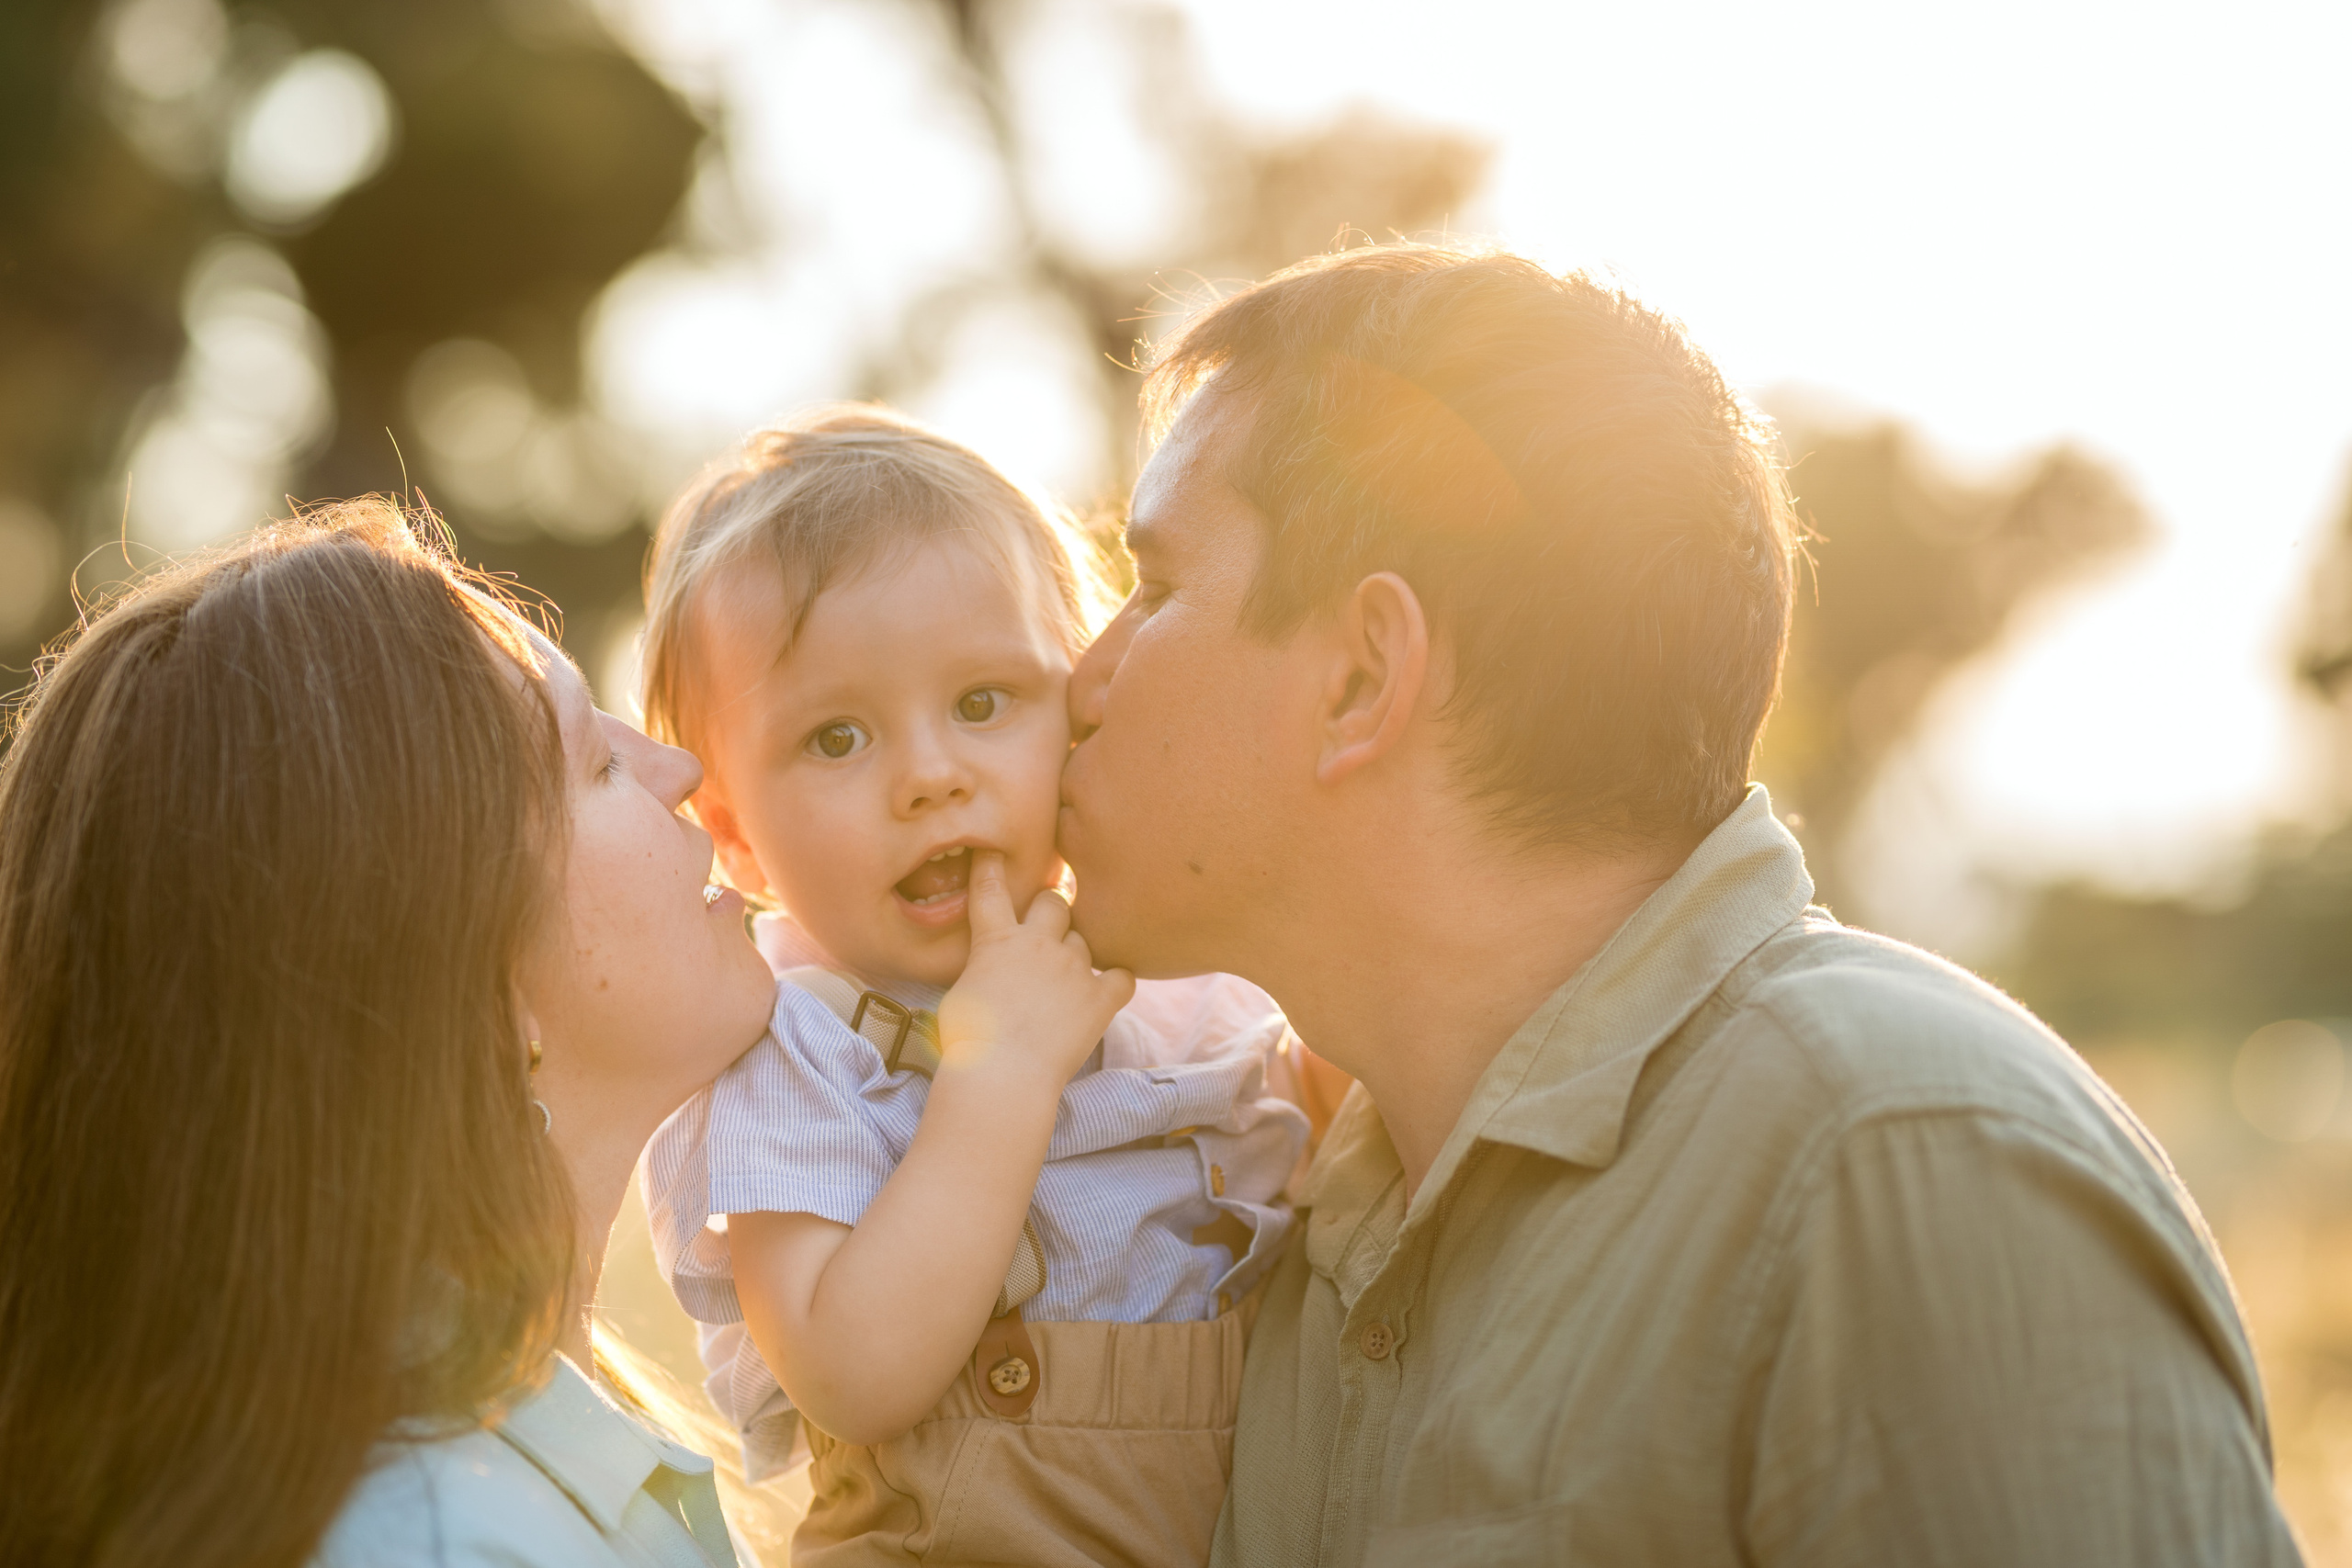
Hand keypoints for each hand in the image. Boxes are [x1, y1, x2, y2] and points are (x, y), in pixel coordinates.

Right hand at [938, 851, 1133, 1085]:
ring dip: (1076, 955)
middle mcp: (1038, 944)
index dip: (991, 866)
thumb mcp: (961, 993)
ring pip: (1083, 941)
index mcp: (997, 940)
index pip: (990, 888)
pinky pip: (1121, 976)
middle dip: (1051, 910)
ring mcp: (1073, 968)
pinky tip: (1107, 991)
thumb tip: (992, 970)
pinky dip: (1116, 981)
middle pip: (1054, 901)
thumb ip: (982, 968)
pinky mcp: (1100, 998)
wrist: (1003, 1072)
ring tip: (1064, 983)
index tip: (994, 852)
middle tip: (1045, 931)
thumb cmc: (968, 1040)